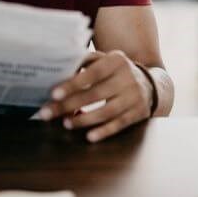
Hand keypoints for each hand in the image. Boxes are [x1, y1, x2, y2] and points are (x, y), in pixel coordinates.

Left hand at [38, 50, 153, 141]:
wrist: (149, 84)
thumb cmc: (116, 71)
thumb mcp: (105, 60)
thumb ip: (85, 61)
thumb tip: (61, 68)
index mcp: (117, 60)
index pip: (92, 73)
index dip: (73, 84)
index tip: (54, 94)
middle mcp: (128, 77)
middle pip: (95, 94)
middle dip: (69, 105)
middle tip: (48, 113)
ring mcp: (135, 96)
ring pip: (106, 111)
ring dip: (84, 119)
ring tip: (66, 123)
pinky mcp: (139, 112)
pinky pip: (119, 124)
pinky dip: (104, 131)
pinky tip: (89, 136)